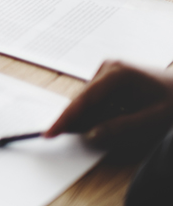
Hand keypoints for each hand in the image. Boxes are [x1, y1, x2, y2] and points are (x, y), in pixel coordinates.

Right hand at [46, 61, 172, 148]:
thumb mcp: (155, 119)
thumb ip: (123, 128)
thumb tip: (91, 135)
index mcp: (117, 74)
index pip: (82, 100)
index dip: (64, 119)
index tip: (48, 133)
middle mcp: (109, 68)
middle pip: (82, 101)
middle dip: (83, 121)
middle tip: (95, 137)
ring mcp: (109, 71)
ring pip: (89, 102)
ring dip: (96, 118)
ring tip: (127, 123)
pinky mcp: (111, 78)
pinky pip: (97, 100)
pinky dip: (102, 113)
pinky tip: (122, 116)